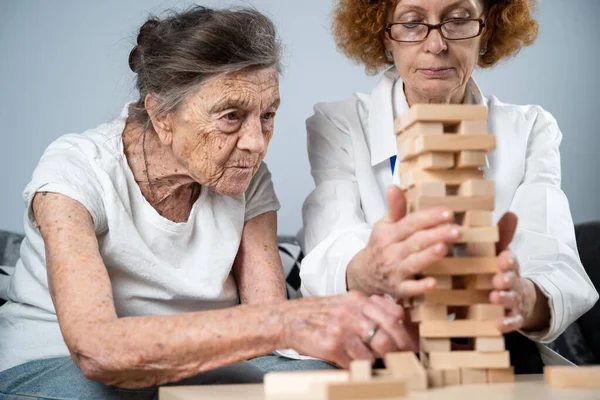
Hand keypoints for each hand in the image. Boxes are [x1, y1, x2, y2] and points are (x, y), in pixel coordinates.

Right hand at [281, 292, 416, 367]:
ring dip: (376, 361)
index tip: (411, 346)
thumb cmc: (321, 313)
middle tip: (401, 360)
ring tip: (377, 363)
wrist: (288, 319)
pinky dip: (357, 367)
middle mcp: (350, 312)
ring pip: (371, 353)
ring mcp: (340, 329)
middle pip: (385, 337)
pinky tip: (354, 364)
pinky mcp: (330, 346)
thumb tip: (400, 316)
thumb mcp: (346, 302)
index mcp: (357, 300)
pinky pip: (353, 363)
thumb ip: (371, 307)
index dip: (405, 335)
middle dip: (397, 352)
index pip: (392, 317)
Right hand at [347, 185, 460, 297]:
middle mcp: (391, 252)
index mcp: (388, 234)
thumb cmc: (380, 247)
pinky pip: (409, 289)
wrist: (363, 274)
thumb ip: (394, 208)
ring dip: (428, 256)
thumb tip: (394, 186)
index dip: (428, 218)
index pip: (410, 223)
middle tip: (456, 230)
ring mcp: (394, 271)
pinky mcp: (398, 289)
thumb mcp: (383, 225)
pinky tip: (432, 283)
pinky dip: (420, 287)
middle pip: (415, 242)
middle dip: (436, 235)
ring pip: (413, 263)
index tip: (447, 213)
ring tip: (444, 247)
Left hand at [491, 212, 549, 332]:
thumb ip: (503, 236)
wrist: (520, 297)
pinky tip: (498, 324)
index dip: (508, 260)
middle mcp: (514, 282)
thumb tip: (511, 214)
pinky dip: (507, 323)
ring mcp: (515, 300)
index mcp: (509, 266)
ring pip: (512, 299)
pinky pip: (512, 321)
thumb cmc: (503, 271)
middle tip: (498, 278)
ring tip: (494, 297)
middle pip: (513, 280)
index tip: (503, 257)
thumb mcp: (501, 253)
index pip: (511, 261)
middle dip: (507, 279)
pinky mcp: (513, 317)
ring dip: (504, 298)